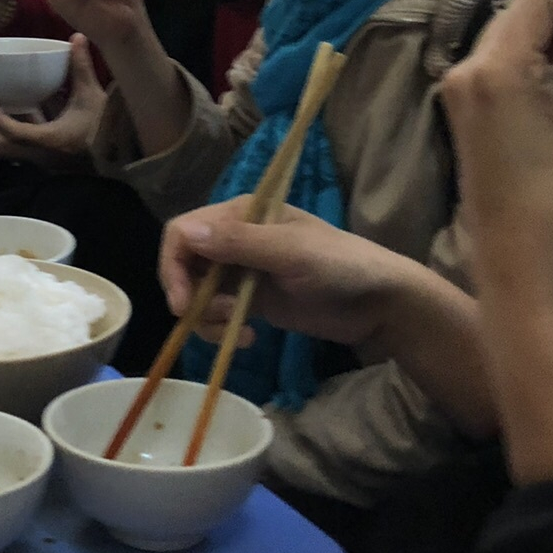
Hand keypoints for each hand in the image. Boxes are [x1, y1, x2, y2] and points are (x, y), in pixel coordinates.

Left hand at [0, 35, 104, 168]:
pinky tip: (11, 109)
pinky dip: (10, 128)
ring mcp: (41, 158)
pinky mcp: (43, 156)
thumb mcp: (92, 95)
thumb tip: (77, 36)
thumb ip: (81, 67)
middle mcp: (41, 153)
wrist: (122, 154)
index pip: (14, 133)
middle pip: (1, 147)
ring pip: (7, 148)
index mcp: (51, 139)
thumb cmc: (106, 126)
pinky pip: (18, 144)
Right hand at [160, 198, 416, 347]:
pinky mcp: (252, 299)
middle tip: (215, 320)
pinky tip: (248, 339)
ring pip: (197, 292)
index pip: (183, 231)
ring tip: (236, 328)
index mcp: (240, 214)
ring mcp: (243, 271)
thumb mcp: (290, 252)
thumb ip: (239, 243)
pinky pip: (217, 312)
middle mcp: (235, 239)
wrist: (379, 302)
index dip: (173, 265)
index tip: (183, 302)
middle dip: (189, 295)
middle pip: (184, 264)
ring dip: (206, 316)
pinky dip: (221, 327)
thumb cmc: (339, 265)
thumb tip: (185, 233)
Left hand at [441, 0, 552, 292]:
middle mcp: (464, 71)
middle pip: (515, 14)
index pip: (535, 3)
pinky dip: (528, 57)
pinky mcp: (460, 111)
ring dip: (547, 36)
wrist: (518, 262)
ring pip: (503, 35)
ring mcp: (456, 91)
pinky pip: (493, 62)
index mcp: (494, 70)